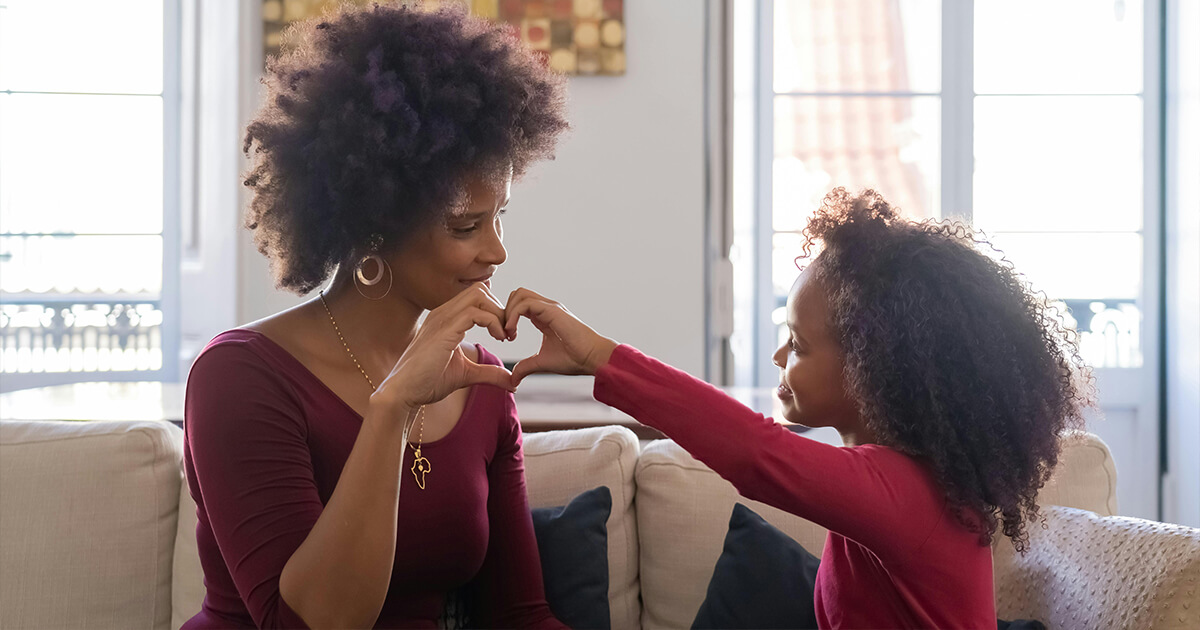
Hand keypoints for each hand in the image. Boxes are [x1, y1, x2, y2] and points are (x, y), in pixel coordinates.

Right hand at [374, 283, 512, 409]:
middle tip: (507, 334)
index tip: (505, 334)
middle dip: (500, 309)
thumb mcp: (466, 374)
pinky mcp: (444, 331)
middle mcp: (443, 313)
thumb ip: (489, 373)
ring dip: (499, 313)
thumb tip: (513, 381)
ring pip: (480, 295)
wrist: (404, 393)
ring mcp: (442, 319)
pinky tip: (498, 338)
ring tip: (504, 336)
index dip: (496, 311)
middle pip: (480, 290)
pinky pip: (475, 313)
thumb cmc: (428, 382)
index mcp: (446, 318)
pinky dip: (493, 322)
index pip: (477, 296)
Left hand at [504, 288, 618, 386]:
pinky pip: (525, 303)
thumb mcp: (542, 363)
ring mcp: (549, 307)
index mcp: (543, 316)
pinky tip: (513, 332)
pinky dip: (513, 315)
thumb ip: (526, 367)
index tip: (508, 338)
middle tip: (506, 333)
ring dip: (508, 312)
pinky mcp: (551, 310)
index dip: (508, 318)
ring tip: (509, 333)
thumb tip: (513, 379)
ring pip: (519, 294)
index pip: (519, 305)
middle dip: (505, 311)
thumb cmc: (574, 359)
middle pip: (517, 294)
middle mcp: (545, 308)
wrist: (592, 358)